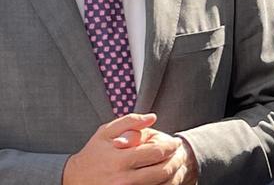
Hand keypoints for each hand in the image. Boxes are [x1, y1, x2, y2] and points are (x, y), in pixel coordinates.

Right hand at [62, 113, 184, 184]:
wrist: (73, 180)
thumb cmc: (93, 153)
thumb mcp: (106, 132)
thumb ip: (130, 121)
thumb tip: (153, 117)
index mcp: (120, 159)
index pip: (156, 153)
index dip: (170, 147)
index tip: (175, 143)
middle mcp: (122, 179)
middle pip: (161, 172)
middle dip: (175, 162)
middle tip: (179, 155)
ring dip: (171, 175)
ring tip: (174, 165)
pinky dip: (160, 184)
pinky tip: (162, 177)